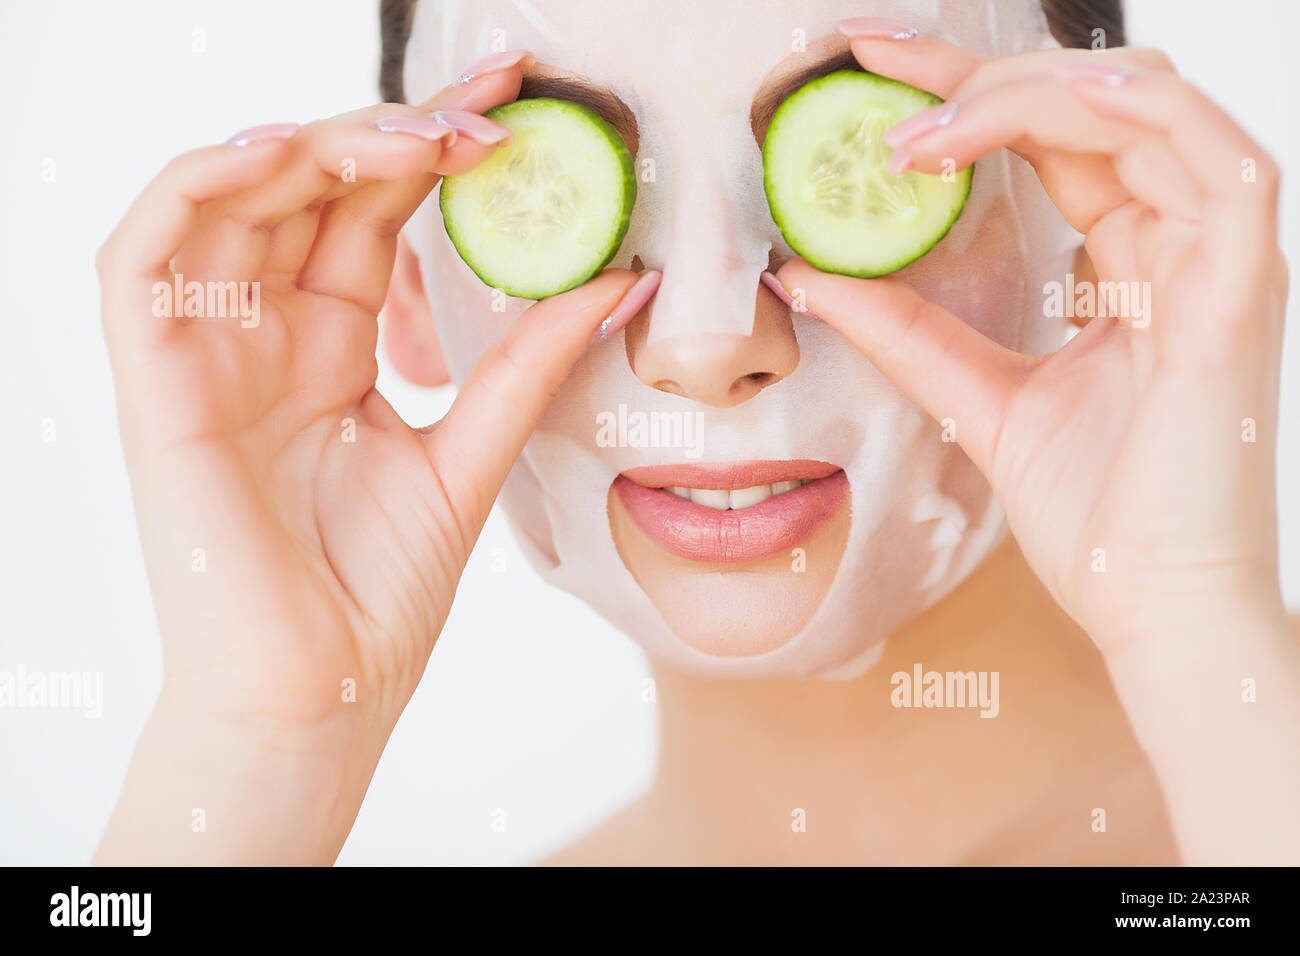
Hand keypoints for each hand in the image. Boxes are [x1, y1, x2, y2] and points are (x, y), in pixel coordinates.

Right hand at [96, 59, 648, 860]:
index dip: (434, 152)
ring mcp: (206, 354)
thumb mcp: (470, 456)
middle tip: (487, 102)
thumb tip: (618, 281)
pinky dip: (197, 190)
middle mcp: (265, 336)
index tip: (518, 111)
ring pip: (231, 201)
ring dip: (315, 146)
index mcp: (333, 349)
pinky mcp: (153, 384)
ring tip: (413, 134)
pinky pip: (142, 258)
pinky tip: (280, 154)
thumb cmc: (378, 595)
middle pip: (311, 191)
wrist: (322, 697)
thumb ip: (527, 365)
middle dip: (393, 129)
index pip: (374, 215)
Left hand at [777, 37, 1288, 647]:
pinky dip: (1142, 117)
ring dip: (1032, 94)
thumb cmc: (1091, 511)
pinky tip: (1053, 104)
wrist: (1147, 603)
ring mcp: (1218, 261)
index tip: (870, 77)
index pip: (1052, 140)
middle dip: (980, 72)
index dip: (967, 97)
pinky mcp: (1242, 293)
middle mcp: (1178, 244)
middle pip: (1092, 104)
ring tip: (924, 129)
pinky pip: (1224, 166)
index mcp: (1129, 263)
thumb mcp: (974, 397)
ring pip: (1150, 110)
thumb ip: (904, 329)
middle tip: (875, 65)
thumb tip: (808, 277)